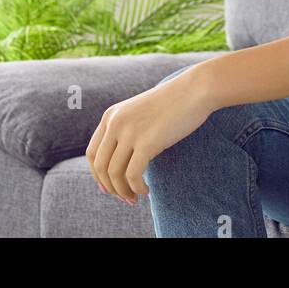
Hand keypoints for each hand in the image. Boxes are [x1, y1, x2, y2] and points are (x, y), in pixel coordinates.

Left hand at [85, 64, 215, 205]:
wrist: (195, 89)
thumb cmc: (173, 103)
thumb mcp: (140, 113)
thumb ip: (126, 131)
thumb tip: (120, 163)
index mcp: (110, 116)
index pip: (92, 154)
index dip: (98, 176)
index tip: (110, 188)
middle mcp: (115, 123)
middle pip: (101, 167)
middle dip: (111, 188)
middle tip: (125, 198)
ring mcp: (130, 132)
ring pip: (115, 174)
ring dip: (124, 191)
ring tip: (136, 198)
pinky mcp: (147, 142)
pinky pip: (132, 175)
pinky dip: (137, 188)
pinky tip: (147, 190)